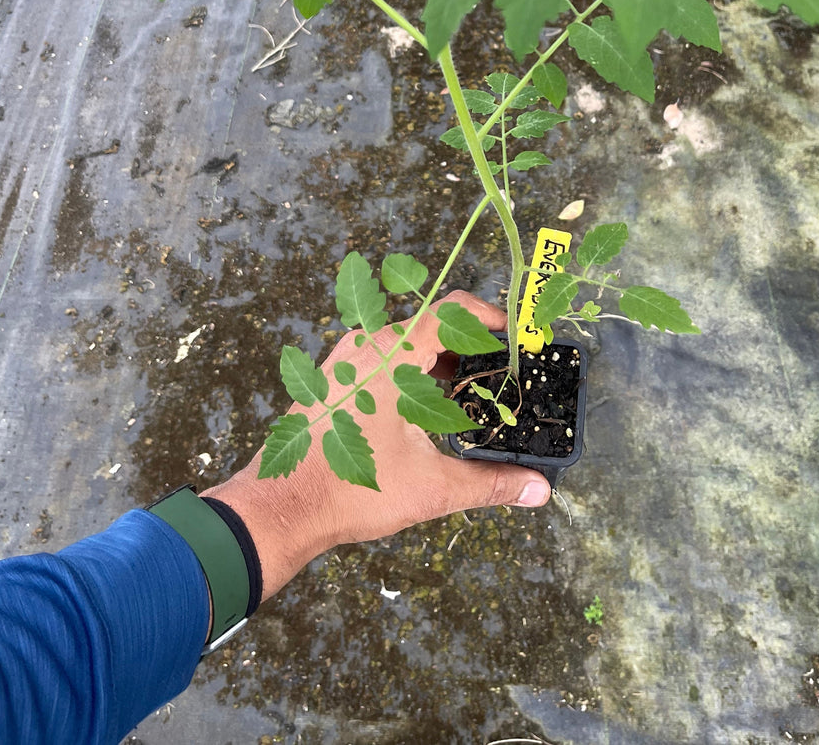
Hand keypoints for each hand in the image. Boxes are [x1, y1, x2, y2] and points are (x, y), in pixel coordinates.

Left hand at [200, 291, 550, 599]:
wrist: (280, 509)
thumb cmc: (351, 489)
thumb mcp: (431, 488)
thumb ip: (490, 483)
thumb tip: (538, 489)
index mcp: (392, 355)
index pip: (451, 309)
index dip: (489, 317)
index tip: (516, 334)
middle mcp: (366, 347)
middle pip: (430, 325)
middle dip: (470, 345)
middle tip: (500, 372)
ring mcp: (345, 362)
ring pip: (404, 343)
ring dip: (439, 361)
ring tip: (469, 393)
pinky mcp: (333, 381)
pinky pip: (381, 359)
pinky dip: (411, 372)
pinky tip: (426, 411)